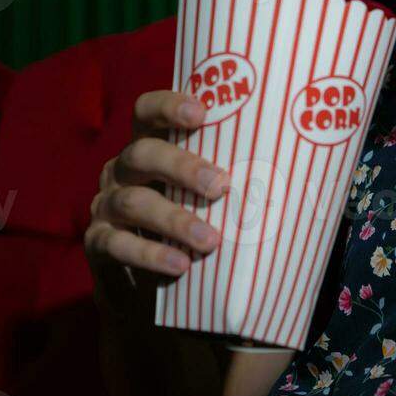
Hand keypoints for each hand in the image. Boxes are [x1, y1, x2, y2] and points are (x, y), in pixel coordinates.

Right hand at [85, 90, 229, 280]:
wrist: (146, 290)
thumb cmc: (189, 227)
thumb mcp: (205, 200)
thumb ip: (228, 184)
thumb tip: (297, 177)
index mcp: (147, 147)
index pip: (146, 112)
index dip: (168, 106)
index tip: (202, 113)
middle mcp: (120, 170)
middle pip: (142, 153)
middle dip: (181, 165)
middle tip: (220, 186)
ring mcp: (105, 206)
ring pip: (134, 202)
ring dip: (174, 220)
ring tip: (210, 240)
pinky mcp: (97, 243)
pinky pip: (117, 245)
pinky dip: (151, 254)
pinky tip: (180, 265)